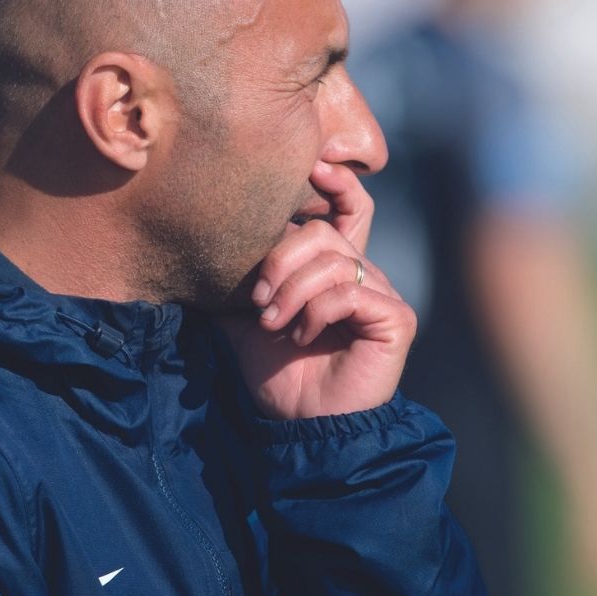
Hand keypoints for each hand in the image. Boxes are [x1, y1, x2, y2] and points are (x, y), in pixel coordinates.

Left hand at [217, 161, 415, 419]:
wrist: (299, 427)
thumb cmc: (276, 374)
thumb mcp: (244, 317)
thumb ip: (237, 279)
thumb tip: (201, 241)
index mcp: (333, 268)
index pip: (346, 207)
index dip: (336, 183)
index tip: (313, 167)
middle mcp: (364, 275)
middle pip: (324, 232)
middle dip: (281, 259)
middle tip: (258, 297)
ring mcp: (383, 295)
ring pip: (335, 261)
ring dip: (293, 291)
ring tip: (273, 323)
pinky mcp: (395, 319)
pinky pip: (353, 291)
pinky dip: (318, 310)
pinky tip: (303, 336)